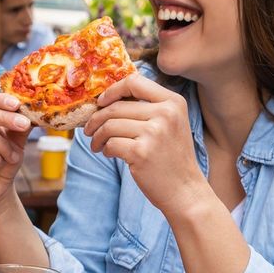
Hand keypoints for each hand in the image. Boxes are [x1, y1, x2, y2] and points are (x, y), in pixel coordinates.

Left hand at [84, 74, 207, 218]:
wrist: (184, 190)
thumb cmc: (172, 157)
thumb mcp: (170, 124)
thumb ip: (147, 107)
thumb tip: (107, 98)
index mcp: (173, 102)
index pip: (134, 82)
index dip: (112, 90)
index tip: (101, 102)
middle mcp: (166, 114)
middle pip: (116, 107)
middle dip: (96, 119)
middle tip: (89, 130)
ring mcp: (154, 133)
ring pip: (109, 125)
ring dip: (97, 136)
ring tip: (98, 145)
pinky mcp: (141, 152)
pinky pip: (110, 144)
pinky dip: (105, 149)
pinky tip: (110, 154)